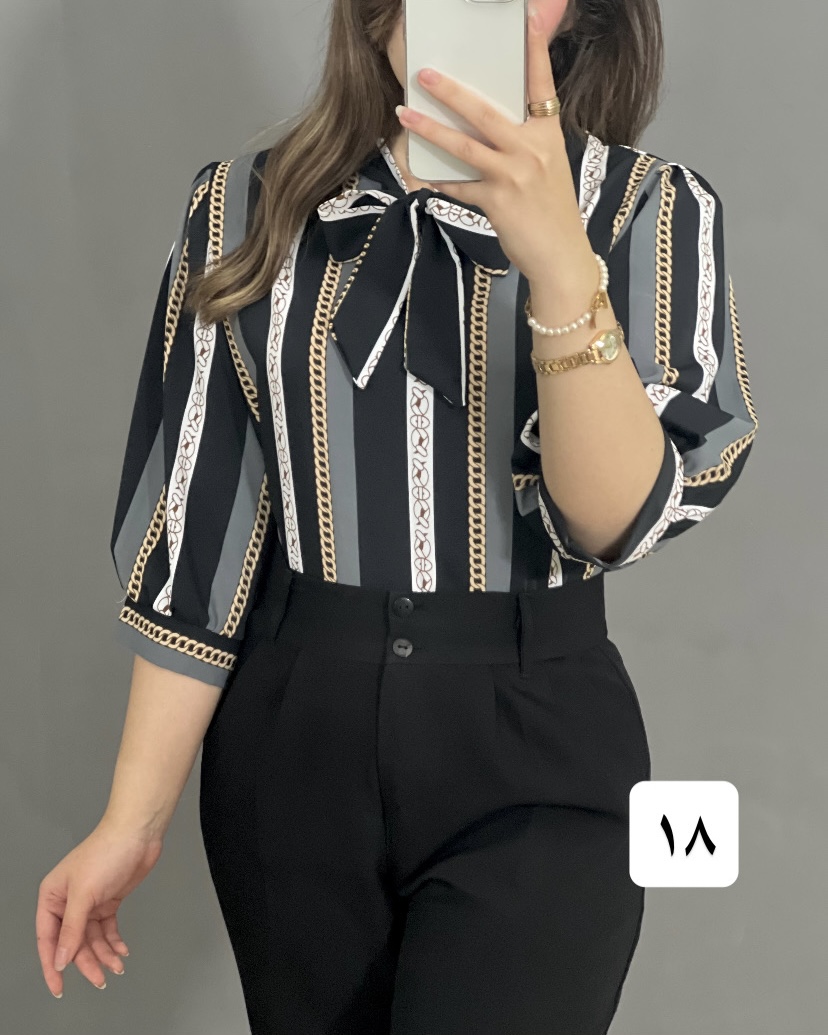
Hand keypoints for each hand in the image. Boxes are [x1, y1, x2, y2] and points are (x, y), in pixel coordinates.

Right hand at [36, 821, 163, 996]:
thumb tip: (60, 959)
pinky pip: (107, 929)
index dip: (52, 965)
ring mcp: (89, 902)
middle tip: (100, 979)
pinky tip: (122, 951)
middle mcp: (68, 902)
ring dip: (103, 954)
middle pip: (72, 942)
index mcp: (52, 897)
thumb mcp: (84, 893)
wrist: (138, 833)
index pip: (48, 939)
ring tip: (117, 967)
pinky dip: (114, 942)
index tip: (58, 988)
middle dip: (86, 962)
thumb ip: (71, 928)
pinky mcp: (109, 901)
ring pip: (92, 938)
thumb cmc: (106, 853)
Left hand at [395, 0, 594, 284]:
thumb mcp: (548, 165)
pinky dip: (438, 179)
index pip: (541, 83)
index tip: (526, 19)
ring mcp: (514, 175)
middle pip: (485, 111)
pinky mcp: (497, 202)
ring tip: (405, 114)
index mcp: (548, 133)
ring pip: (465, 145)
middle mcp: (532, 148)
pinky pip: (459, 186)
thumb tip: (491, 123)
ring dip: (431, 129)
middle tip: (425, 74)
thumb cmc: (552, 210)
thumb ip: (525, 140)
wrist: (562, 255)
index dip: (533, 50)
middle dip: (451, 91)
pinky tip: (419, 171)